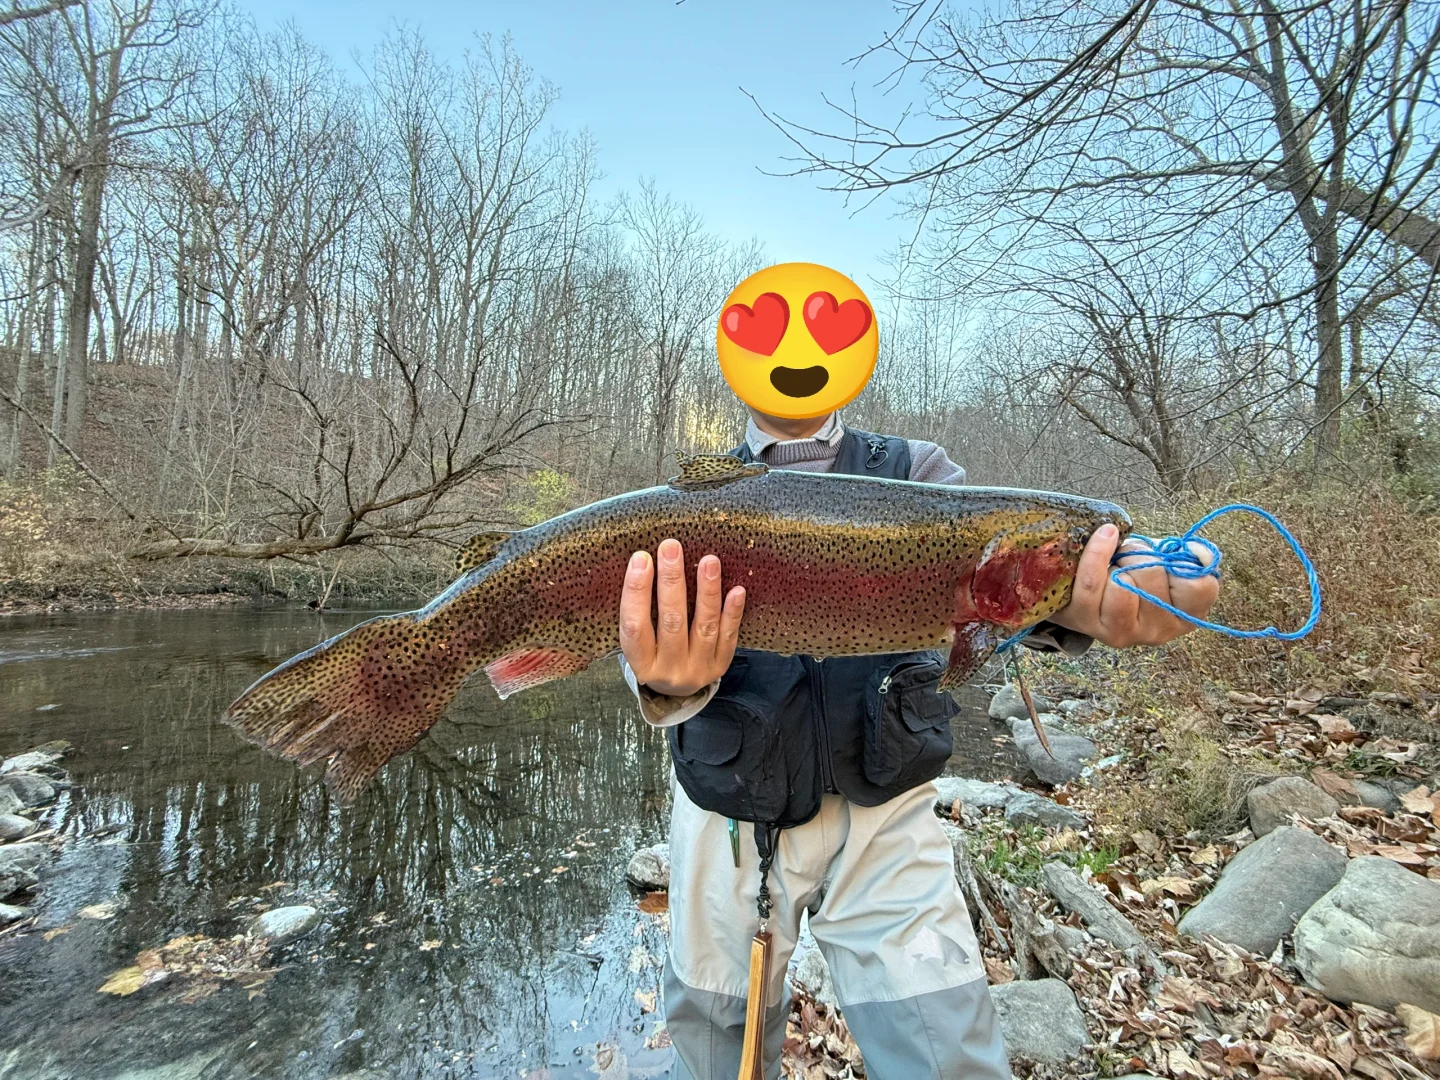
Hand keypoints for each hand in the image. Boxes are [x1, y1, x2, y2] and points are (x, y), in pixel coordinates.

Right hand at [619, 538, 745, 696]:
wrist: (677, 690)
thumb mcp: (638, 642)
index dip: (636, 591)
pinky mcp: (721, 664)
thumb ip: (640, 612)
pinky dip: (733, 613)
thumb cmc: (653, 653)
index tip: (641, 558)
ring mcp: (698, 668)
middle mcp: (669, 669)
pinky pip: (728, 636)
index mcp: (641, 663)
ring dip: (707, 592)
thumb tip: (645, 561)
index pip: (635, 626)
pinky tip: (737, 590)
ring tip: (709, 561)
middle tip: (671, 547)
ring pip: (704, 627)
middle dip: (671, 582)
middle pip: (671, 622)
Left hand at [1049, 523, 1219, 647]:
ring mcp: (1123, 632)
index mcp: (1187, 616)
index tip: (1167, 559)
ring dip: (1118, 560)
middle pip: (1154, 574)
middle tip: (1132, 557)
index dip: (1181, 563)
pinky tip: (1102, 547)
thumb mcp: (1167, 562)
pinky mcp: (1089, 623)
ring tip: (1115, 564)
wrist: (1090, 591)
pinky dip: (1095, 557)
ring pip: (1124, 581)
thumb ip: (1186, 556)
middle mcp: (1158, 631)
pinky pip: (1092, 583)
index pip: (1199, 586)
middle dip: (1140, 554)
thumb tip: (1195, 552)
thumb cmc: (1137, 573)